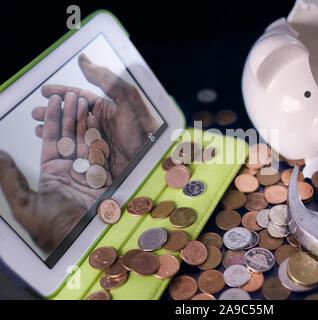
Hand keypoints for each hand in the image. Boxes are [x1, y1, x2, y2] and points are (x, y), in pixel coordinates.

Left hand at [0, 94, 110, 251]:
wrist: (80, 242)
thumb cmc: (50, 229)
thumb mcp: (24, 204)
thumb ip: (9, 178)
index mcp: (51, 173)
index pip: (50, 140)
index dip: (51, 120)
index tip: (53, 102)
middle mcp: (70, 170)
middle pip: (70, 136)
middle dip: (70, 115)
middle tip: (71, 96)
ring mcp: (88, 172)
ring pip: (86, 141)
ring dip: (85, 122)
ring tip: (84, 103)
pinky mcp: (104, 178)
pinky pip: (101, 154)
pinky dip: (100, 137)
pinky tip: (98, 123)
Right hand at [38, 54, 159, 177]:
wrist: (153, 160)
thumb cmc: (144, 130)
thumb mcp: (127, 100)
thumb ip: (106, 80)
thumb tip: (84, 60)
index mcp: (108, 108)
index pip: (80, 98)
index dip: (62, 93)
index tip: (45, 92)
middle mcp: (102, 124)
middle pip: (72, 115)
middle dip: (53, 113)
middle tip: (36, 113)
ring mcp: (99, 141)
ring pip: (71, 132)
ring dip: (54, 129)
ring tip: (40, 128)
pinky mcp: (98, 158)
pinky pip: (76, 150)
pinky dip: (63, 147)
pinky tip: (54, 146)